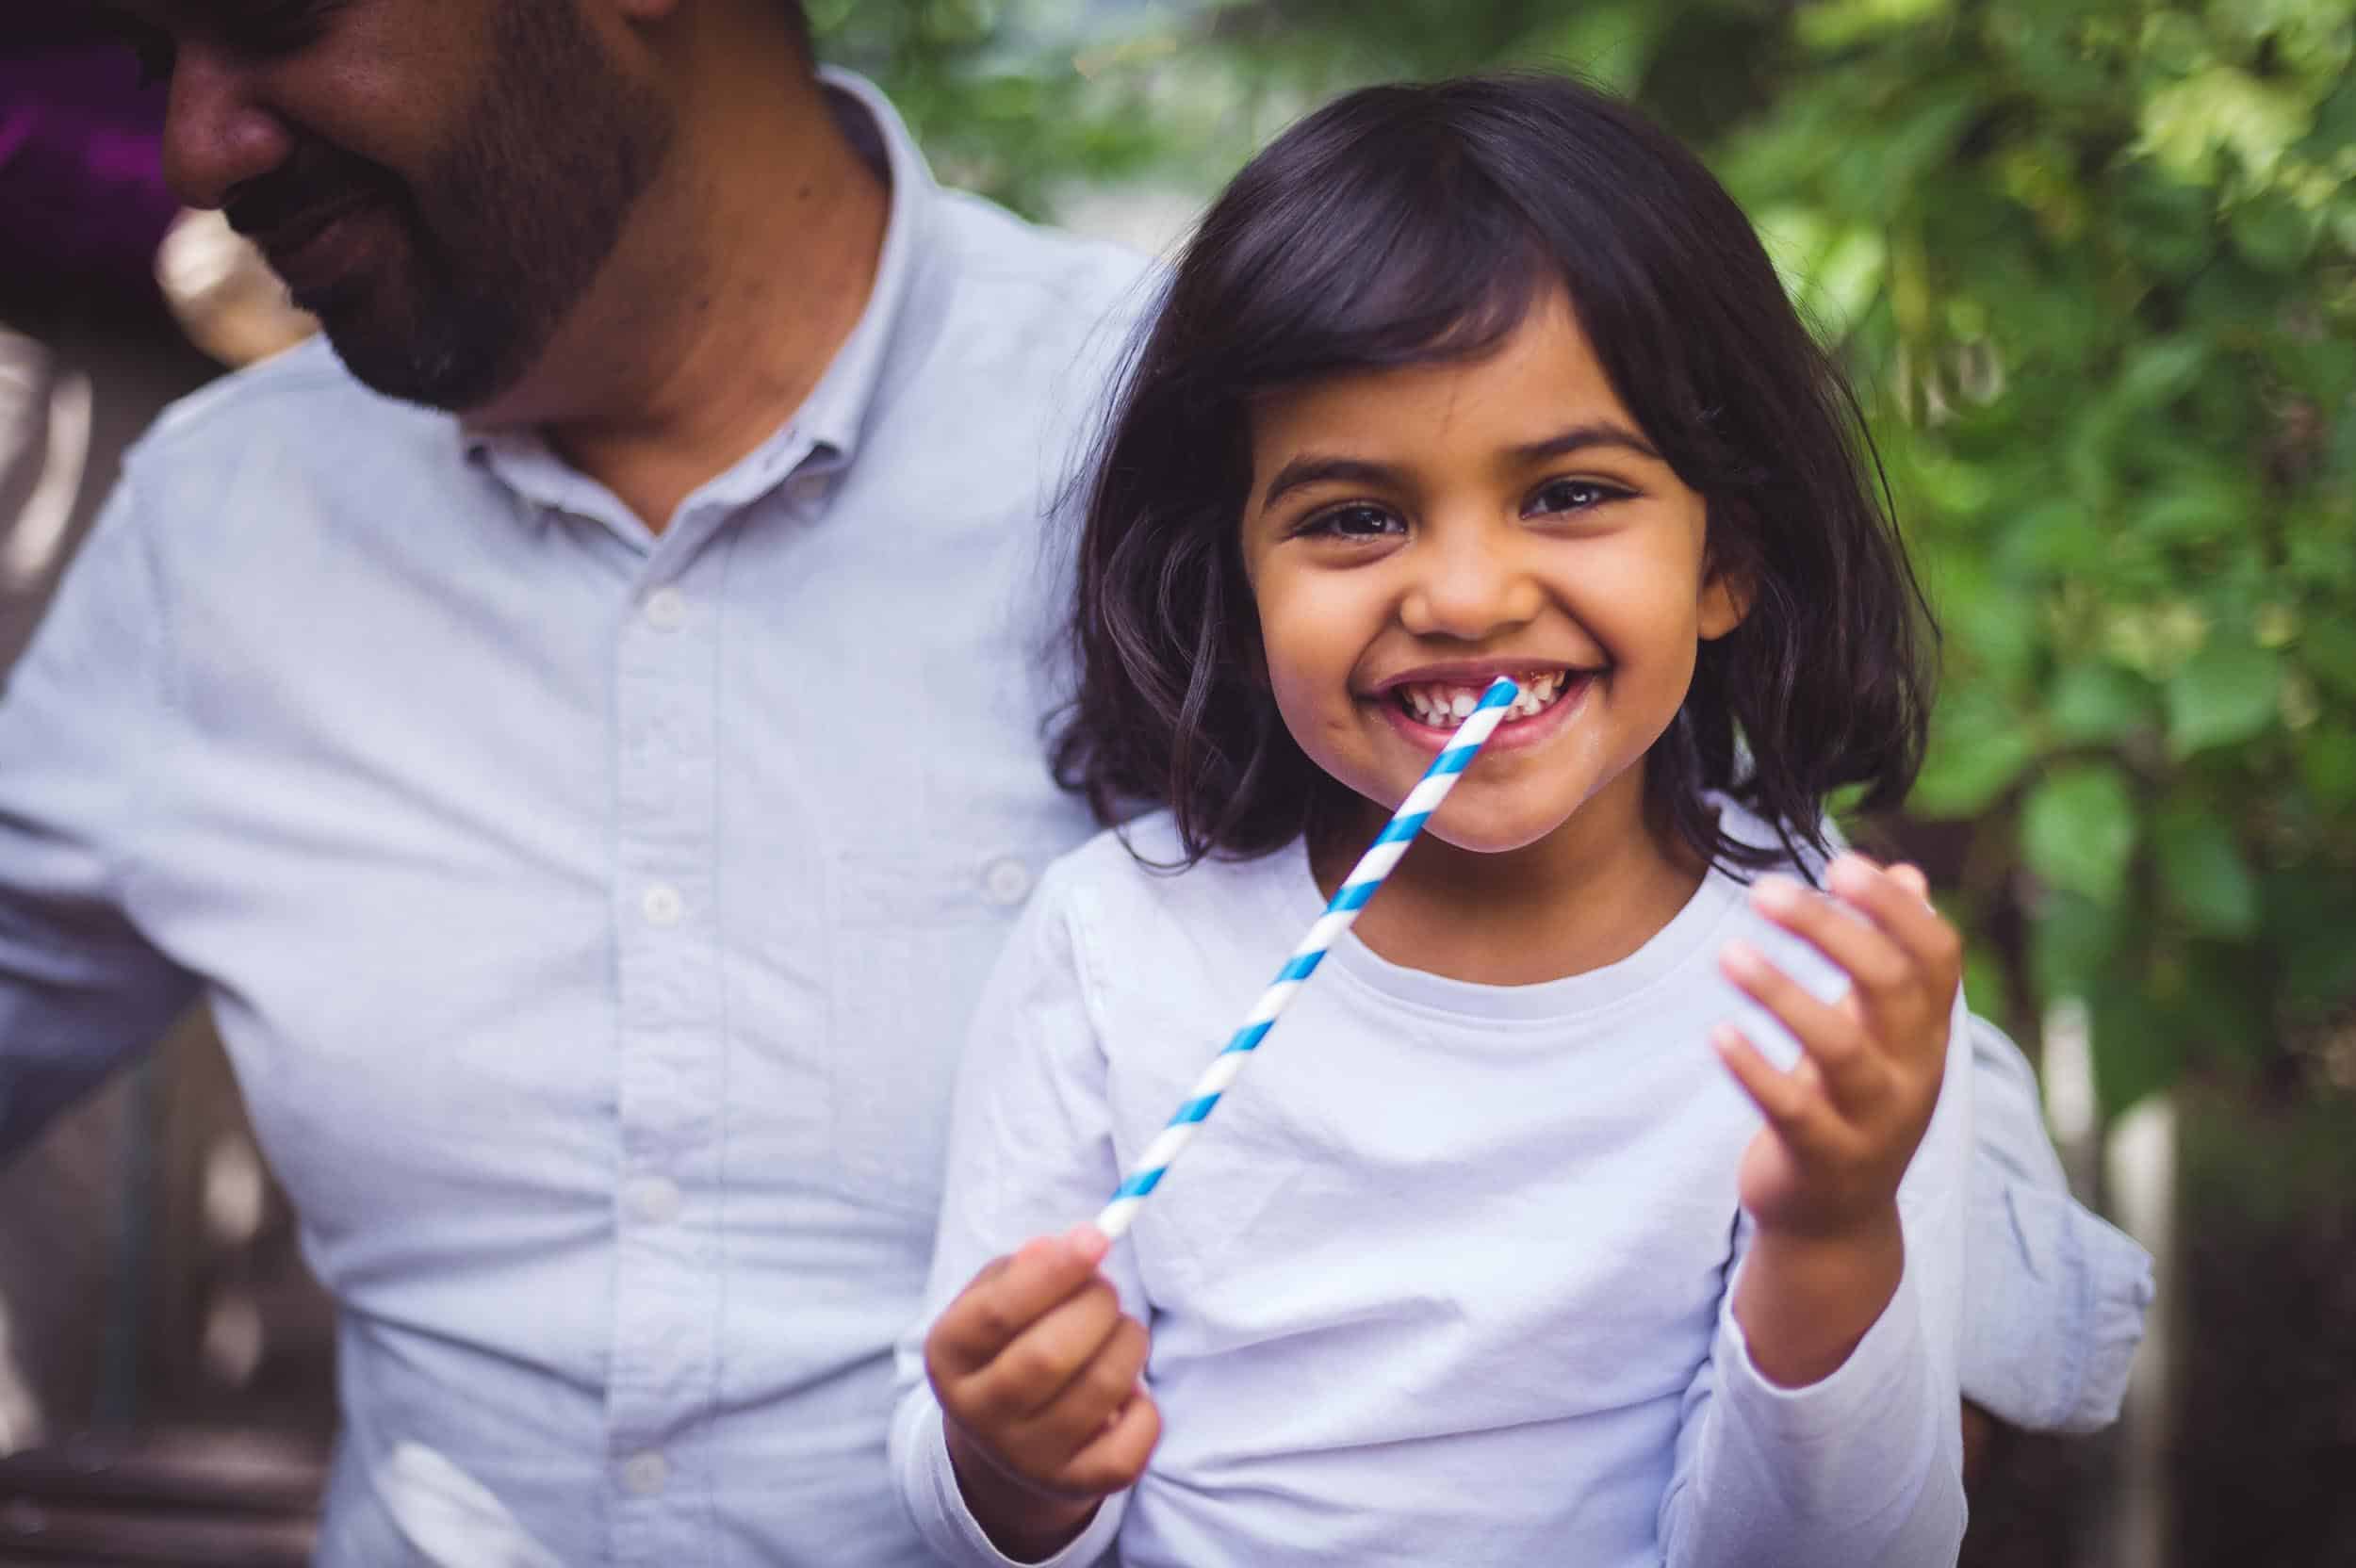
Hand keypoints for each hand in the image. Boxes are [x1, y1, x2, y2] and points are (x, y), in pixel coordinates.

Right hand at [924, 1225, 1160, 1558]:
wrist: (1005, 1441)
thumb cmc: (1008, 1345)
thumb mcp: (995, 1299)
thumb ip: (1023, 1270)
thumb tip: (1065, 1249)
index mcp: (947, 1356)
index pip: (998, 1314)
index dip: (1054, 1272)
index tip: (1096, 1238)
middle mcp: (978, 1415)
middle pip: (1049, 1356)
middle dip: (1097, 1306)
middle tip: (1105, 1290)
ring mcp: (1026, 1458)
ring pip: (1099, 1391)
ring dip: (1128, 1341)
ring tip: (1121, 1330)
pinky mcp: (1074, 1485)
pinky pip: (1130, 1445)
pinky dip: (1144, 1406)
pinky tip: (1126, 1391)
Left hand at [1713, 856, 1960, 1244]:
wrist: (1837, 1223)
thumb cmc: (1852, 1103)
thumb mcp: (1882, 1032)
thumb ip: (1892, 956)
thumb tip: (1907, 871)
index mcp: (1927, 1033)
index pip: (1938, 957)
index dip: (1896, 907)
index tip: (1841, 861)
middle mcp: (1912, 1073)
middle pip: (1890, 986)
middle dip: (1831, 930)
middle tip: (1764, 890)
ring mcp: (1873, 1121)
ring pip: (1841, 1048)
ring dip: (1783, 993)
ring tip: (1727, 952)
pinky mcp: (1823, 1159)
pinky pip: (1793, 1109)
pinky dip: (1755, 1068)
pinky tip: (1717, 1034)